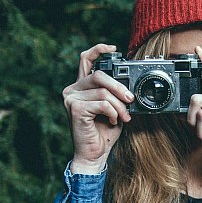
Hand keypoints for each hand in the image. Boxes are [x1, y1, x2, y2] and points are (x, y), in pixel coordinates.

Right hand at [62, 44, 133, 173]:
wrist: (94, 154)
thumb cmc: (103, 132)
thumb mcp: (113, 108)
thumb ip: (115, 94)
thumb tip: (129, 86)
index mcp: (81, 86)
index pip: (86, 60)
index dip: (98, 50)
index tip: (114, 48)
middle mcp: (72, 89)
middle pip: (99, 75)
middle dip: (119, 87)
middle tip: (130, 100)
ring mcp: (71, 98)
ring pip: (103, 92)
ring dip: (119, 105)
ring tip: (124, 117)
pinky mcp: (74, 108)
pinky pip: (102, 103)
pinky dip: (112, 112)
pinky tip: (112, 121)